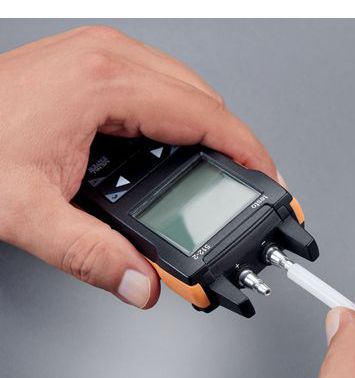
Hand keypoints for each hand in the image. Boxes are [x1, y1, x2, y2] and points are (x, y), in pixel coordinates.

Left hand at [0, 26, 277, 307]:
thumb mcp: (28, 213)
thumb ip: (92, 255)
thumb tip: (141, 283)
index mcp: (105, 85)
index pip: (205, 116)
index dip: (246, 150)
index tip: (268, 177)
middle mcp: (110, 59)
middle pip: (204, 100)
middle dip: (234, 143)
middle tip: (249, 182)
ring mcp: (103, 58)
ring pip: (185, 92)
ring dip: (208, 132)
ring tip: (220, 172)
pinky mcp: (96, 67)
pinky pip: (160, 90)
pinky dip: (180, 122)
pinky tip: (177, 151)